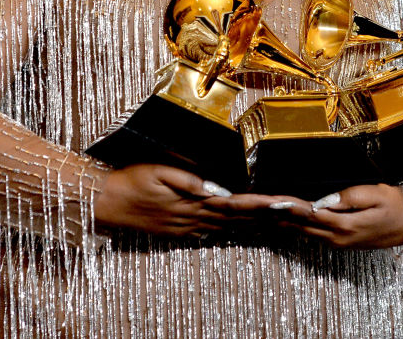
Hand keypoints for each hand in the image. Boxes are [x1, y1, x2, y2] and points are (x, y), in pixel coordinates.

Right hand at [92, 164, 268, 236]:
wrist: (107, 202)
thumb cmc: (132, 179)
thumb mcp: (158, 171)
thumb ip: (188, 179)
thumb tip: (214, 187)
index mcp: (195, 202)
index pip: (236, 203)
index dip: (262, 204)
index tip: (285, 202)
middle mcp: (196, 218)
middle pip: (240, 218)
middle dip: (268, 216)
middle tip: (295, 212)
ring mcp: (188, 228)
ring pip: (230, 227)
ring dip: (255, 224)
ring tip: (281, 220)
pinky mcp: (181, 231)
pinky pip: (213, 232)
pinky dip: (234, 230)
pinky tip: (246, 229)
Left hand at [270, 184, 402, 248]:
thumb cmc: (393, 205)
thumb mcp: (374, 194)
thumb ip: (347, 197)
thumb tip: (322, 200)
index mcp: (345, 225)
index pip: (309, 214)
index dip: (287, 207)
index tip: (269, 202)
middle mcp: (337, 238)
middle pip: (300, 226)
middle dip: (278, 216)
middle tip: (255, 207)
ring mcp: (337, 243)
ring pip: (303, 232)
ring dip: (283, 223)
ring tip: (261, 213)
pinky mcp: (339, 242)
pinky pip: (311, 235)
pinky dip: (295, 227)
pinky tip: (283, 221)